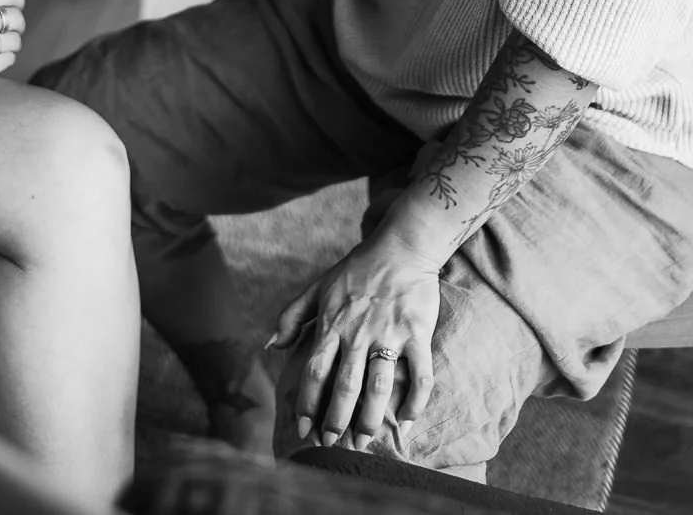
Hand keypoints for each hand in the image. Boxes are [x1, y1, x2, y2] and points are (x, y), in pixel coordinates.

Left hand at [269, 231, 444, 450]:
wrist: (402, 246)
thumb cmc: (358, 267)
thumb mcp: (318, 286)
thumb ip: (291, 315)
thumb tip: (272, 346)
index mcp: (332, 324)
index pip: (315, 372)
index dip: (307, 404)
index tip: (303, 430)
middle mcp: (358, 333)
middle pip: (344, 387)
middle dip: (336, 420)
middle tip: (332, 445)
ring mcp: (389, 335)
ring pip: (379, 387)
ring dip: (370, 419)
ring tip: (364, 441)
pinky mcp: (418, 333)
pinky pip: (420, 376)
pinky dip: (415, 403)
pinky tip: (407, 422)